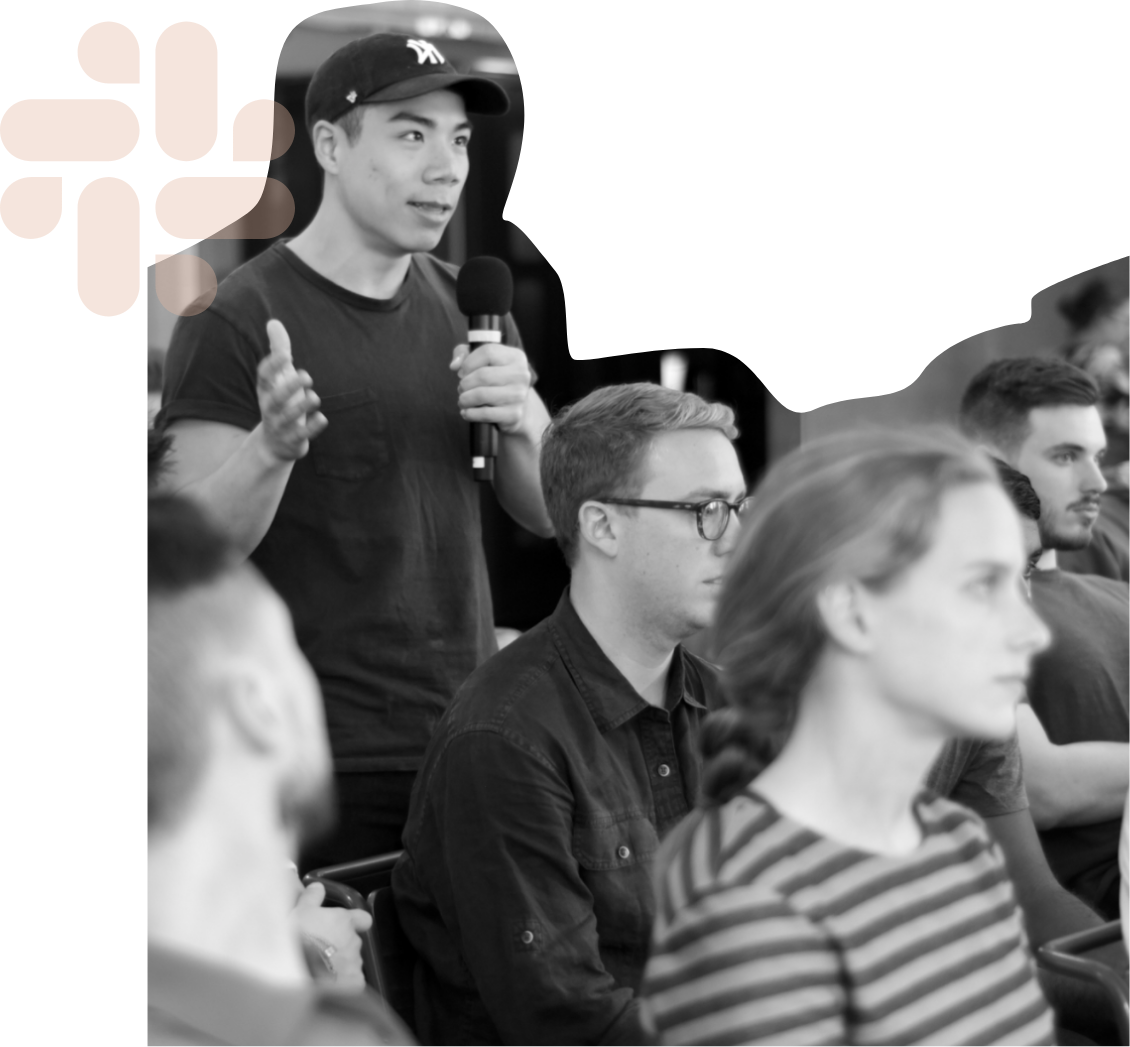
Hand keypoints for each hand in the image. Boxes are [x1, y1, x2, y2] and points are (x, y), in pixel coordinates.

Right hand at [256, 319, 327, 461]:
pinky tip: (322, 418)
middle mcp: (270, 407)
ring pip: (288, 417)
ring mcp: (280, 425)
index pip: (264, 376)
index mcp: (266, 390)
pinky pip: (301, 435)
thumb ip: (278, 350)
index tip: (285, 354)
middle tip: (307, 376)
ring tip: (314, 398)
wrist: (275, 443)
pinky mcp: (292, 440)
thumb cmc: (280, 401)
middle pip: (276, 398)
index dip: (272, 365)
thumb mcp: (278, 377)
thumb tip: (273, 322)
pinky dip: (312, 428)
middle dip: (289, 387)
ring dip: (301, 407)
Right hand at [290, 880, 371, 990]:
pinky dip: (342, 983)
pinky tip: (327, 986)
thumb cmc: (302, 937)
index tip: (346, 927)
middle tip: (322, 952)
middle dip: (342, 947)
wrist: (302, 970)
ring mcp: (356, 962)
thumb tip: (318, 886)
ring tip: (321, 971)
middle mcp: (355, 940)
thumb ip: (311, 897)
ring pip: (351, 962)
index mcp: (345, 921)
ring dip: (340, 965)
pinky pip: (351, 982)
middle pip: (353, 942)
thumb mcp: (301, 912)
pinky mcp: (355, 982)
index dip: (357, 923)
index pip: (363, 919)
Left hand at [450, 342, 532, 434]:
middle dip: (464, 383)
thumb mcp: (482, 359)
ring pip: (481, 395)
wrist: (516, 405)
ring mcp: (519, 396)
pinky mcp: (514, 414)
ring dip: (465, 399)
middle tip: (461, 388)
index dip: (468, 363)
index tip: (462, 372)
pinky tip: (466, 412)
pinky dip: (470, 414)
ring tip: (463, 400)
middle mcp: (521, 375)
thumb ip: (463, 354)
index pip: (487, 353)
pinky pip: (485, 414)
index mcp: (515, 357)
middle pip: (482, 375)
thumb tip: (454, 365)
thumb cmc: (495, 378)